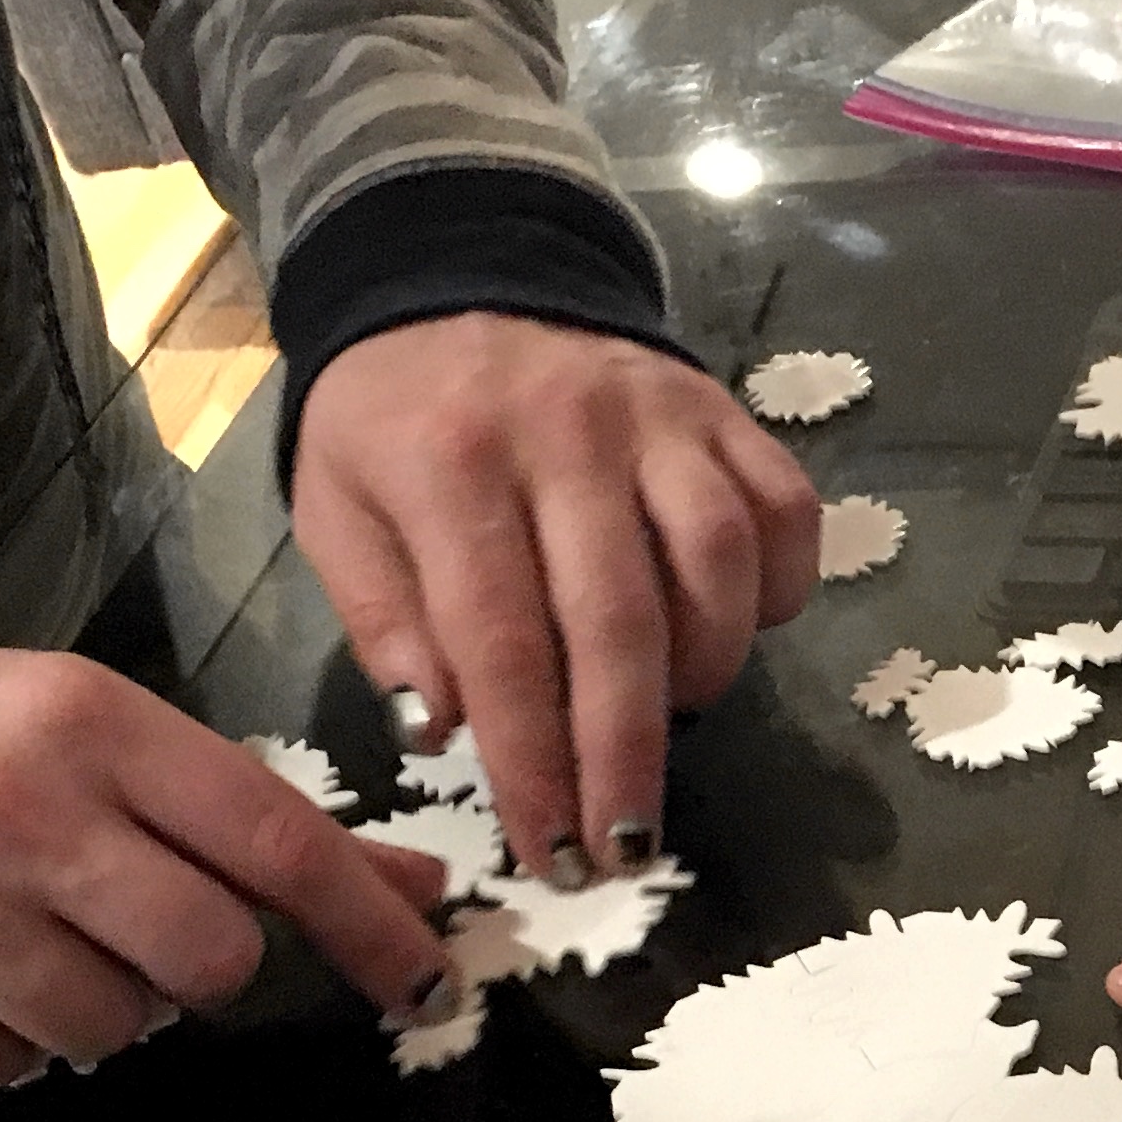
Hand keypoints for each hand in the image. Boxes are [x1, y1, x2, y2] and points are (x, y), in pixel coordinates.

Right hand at [0, 654, 457, 1089]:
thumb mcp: (91, 740)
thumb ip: (248, 816)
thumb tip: (419, 890)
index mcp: (86, 719)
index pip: (276, 838)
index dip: (369, 925)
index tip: (433, 982)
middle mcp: (8, 801)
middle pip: (209, 956)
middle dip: (195, 968)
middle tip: (130, 932)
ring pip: (111, 1028)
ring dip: (93, 1009)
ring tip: (20, 942)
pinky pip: (2, 1071)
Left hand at [293, 315, 819, 884]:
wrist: (459, 270)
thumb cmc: (390, 418)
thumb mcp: (337, 509)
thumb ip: (386, 620)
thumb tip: (444, 733)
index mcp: (449, 463)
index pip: (502, 642)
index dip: (533, 762)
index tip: (551, 851)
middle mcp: (565, 433)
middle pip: (618, 622)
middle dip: (626, 755)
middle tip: (628, 847)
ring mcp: (657, 414)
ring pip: (717, 564)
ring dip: (704, 671)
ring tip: (671, 722)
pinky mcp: (723, 408)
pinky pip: (784, 511)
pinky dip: (775, 592)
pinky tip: (736, 630)